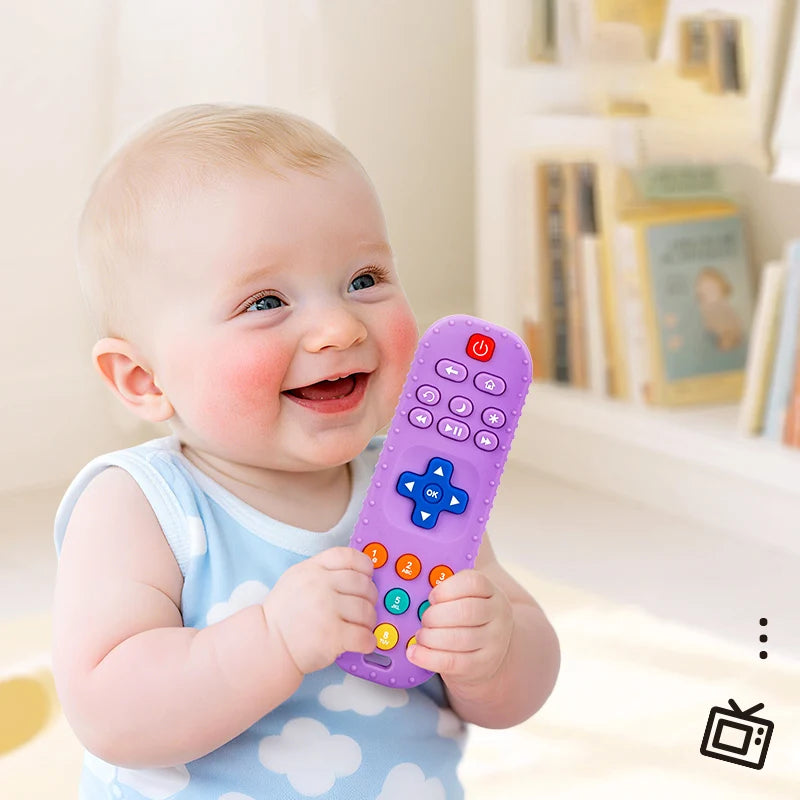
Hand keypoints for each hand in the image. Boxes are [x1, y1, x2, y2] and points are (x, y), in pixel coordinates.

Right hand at [262, 547, 377, 674]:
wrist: (268, 644)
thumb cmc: (284, 615)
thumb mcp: (296, 579)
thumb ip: (323, 572)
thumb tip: (357, 574)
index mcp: (312, 569)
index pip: (348, 556)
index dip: (364, 566)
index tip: (368, 576)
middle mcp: (320, 585)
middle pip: (362, 584)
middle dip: (370, 597)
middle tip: (365, 607)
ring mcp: (327, 609)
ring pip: (366, 610)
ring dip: (370, 621)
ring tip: (362, 627)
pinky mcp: (332, 635)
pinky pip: (363, 636)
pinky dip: (368, 641)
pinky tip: (363, 642)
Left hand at [407, 569, 512, 686]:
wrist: (491, 651)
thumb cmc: (469, 617)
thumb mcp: (469, 595)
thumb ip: (451, 580)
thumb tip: (430, 548)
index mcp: (492, 591)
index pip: (474, 583)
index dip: (447, 588)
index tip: (432, 595)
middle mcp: (498, 615)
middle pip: (466, 611)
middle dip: (437, 615)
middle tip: (424, 618)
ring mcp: (493, 642)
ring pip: (459, 638)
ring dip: (431, 637)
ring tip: (421, 635)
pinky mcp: (482, 666)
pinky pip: (453, 662)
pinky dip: (429, 658)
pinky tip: (415, 652)